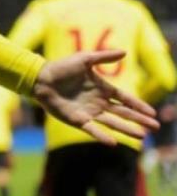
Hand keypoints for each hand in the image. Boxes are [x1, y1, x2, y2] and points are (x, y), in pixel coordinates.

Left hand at [32, 50, 158, 144]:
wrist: (40, 78)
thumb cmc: (61, 67)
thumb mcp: (85, 59)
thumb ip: (104, 57)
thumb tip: (125, 52)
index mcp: (102, 89)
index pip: (125, 99)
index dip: (138, 105)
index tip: (152, 113)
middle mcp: (98, 102)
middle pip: (123, 113)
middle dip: (139, 120)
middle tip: (155, 127)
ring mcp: (88, 112)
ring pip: (112, 122)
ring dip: (127, 129)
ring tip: (142, 135)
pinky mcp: (77, 120)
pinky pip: (92, 129)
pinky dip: (102, 136)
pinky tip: (114, 142)